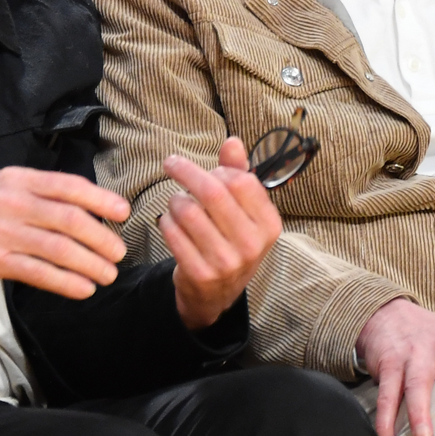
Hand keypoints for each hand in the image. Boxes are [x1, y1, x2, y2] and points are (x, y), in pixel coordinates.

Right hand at [0, 166, 129, 299]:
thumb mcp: (0, 184)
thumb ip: (37, 191)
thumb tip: (82, 206)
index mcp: (18, 179)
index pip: (70, 187)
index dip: (102, 200)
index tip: (123, 212)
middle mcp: (13, 202)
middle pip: (71, 220)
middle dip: (102, 238)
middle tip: (118, 252)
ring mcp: (2, 232)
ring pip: (60, 249)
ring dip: (91, 264)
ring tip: (107, 274)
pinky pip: (39, 273)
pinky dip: (67, 282)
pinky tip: (82, 288)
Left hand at [160, 136, 281, 330]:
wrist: (218, 294)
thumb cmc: (231, 241)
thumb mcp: (244, 212)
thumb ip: (239, 174)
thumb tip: (233, 141)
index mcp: (269, 225)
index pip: (241, 181)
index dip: (218, 169)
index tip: (206, 169)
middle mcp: (252, 244)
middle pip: (212, 192)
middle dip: (186, 171)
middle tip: (171, 163)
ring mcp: (226, 262)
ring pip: (187, 211)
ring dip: (174, 200)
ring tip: (175, 203)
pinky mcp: (200, 274)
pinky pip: (172, 233)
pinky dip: (165, 221)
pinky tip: (169, 222)